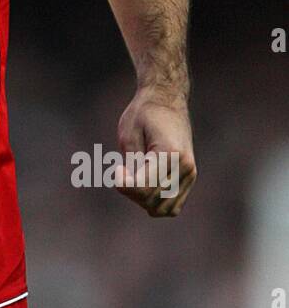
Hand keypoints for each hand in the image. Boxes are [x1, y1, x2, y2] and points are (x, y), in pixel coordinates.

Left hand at [115, 87, 196, 216]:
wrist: (167, 99)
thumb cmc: (143, 113)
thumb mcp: (129, 135)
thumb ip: (132, 166)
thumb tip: (133, 190)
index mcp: (171, 154)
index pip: (144, 187)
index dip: (123, 184)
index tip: (116, 167)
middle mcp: (185, 167)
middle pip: (151, 200)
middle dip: (131, 190)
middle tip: (123, 169)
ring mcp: (190, 174)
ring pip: (163, 209)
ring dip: (143, 200)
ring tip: (134, 177)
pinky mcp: (189, 178)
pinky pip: (172, 206)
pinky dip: (156, 203)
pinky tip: (144, 185)